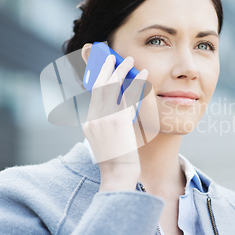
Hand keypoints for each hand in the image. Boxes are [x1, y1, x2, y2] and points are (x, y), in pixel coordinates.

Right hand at [82, 46, 147, 191]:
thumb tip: (121, 105)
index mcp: (89, 123)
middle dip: (106, 68)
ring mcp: (104, 120)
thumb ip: (110, 123)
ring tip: (130, 60)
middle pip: (99, 86)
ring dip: (121, 71)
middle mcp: (93, 119)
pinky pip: (127, 96)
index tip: (106, 67)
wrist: (117, 176)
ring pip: (111, 87)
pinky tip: (144, 75)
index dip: (99, 78)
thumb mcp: (107, 140)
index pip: (94, 95)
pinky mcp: (117, 122)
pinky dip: (136, 83)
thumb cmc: (117, 160)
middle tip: (115, 57)